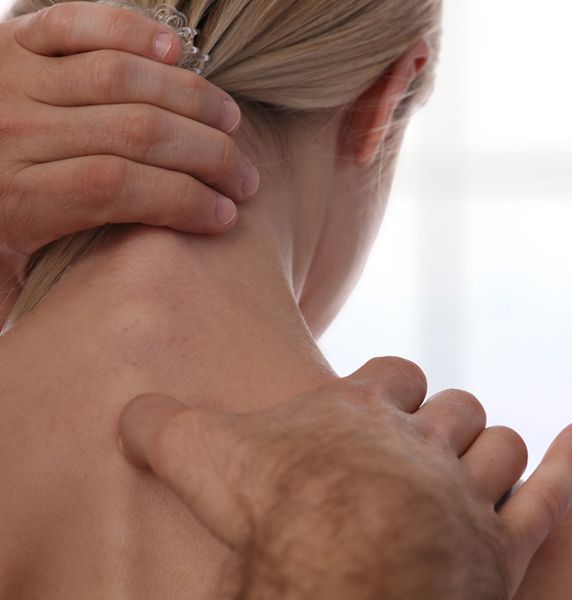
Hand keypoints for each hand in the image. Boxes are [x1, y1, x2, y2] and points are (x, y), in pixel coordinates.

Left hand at [0, 1, 259, 277]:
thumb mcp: (0, 275)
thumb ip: (46, 290)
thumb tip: (114, 308)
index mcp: (15, 197)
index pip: (122, 188)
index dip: (187, 202)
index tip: (227, 217)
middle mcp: (16, 130)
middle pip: (139, 132)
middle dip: (209, 156)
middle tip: (245, 178)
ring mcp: (13, 77)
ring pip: (124, 77)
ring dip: (192, 98)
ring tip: (230, 122)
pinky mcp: (11, 39)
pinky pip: (80, 22)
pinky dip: (133, 31)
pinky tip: (176, 53)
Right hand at [118, 357, 571, 599]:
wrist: (333, 574)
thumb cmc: (271, 507)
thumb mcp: (202, 457)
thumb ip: (163, 427)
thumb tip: (125, 410)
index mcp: (361, 414)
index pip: (392, 376)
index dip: (391, 386)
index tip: (382, 400)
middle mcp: (419, 441)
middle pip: (449, 411)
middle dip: (443, 420)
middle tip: (425, 444)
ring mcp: (463, 489)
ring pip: (493, 448)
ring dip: (489, 448)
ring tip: (478, 460)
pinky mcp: (498, 543)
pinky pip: (546, 491)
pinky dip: (565, 461)